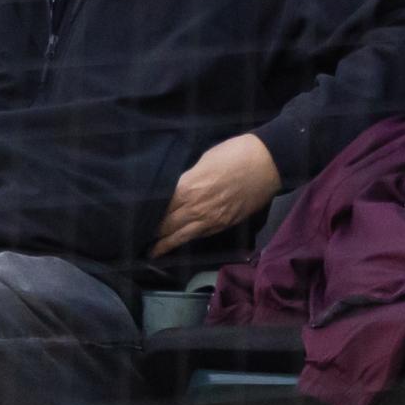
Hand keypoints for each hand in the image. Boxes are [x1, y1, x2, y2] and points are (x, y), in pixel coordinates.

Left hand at [150, 132, 282, 258]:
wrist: (267, 162)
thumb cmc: (234, 153)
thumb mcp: (204, 161)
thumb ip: (188, 179)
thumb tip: (179, 190)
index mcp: (188, 188)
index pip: (162, 208)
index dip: (149, 214)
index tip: (137, 218)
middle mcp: (197, 208)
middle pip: (168, 225)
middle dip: (154, 232)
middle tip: (139, 236)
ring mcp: (212, 220)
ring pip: (182, 237)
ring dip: (166, 244)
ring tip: (152, 251)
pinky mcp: (224, 225)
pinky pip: (200, 236)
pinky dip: (186, 241)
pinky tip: (178, 242)